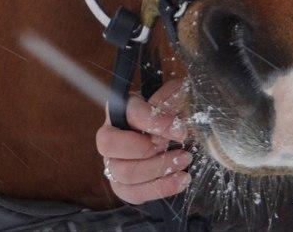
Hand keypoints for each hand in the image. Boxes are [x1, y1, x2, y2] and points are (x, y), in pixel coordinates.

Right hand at [96, 79, 191, 205]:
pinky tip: (181, 179)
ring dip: (158, 170)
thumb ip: (171, 99)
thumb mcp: (170, 100)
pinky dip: (160, 188)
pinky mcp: (121, 186)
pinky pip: (134, 194)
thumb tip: (177, 101)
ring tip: (184, 161)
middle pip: (113, 145)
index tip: (180, 130)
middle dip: (148, 150)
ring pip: (124, 173)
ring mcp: (111, 162)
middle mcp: (109, 135)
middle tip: (176, 147)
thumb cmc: (164, 114)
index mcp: (119, 109)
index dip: (154, 121)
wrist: (165, 135)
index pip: (130, 113)